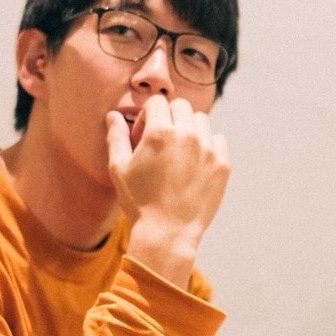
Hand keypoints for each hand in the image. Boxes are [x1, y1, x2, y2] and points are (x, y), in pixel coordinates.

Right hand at [108, 94, 229, 285]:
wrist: (167, 233)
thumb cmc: (139, 202)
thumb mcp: (119, 168)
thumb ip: (117, 137)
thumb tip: (113, 115)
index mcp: (160, 132)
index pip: (157, 102)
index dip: (147, 115)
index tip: (143, 135)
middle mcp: (187, 135)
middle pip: (181, 106)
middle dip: (169, 117)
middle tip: (161, 141)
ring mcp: (208, 149)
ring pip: (201, 120)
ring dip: (189, 128)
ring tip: (179, 151)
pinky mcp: (222, 165)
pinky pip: (219, 140)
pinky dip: (208, 145)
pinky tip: (195, 162)